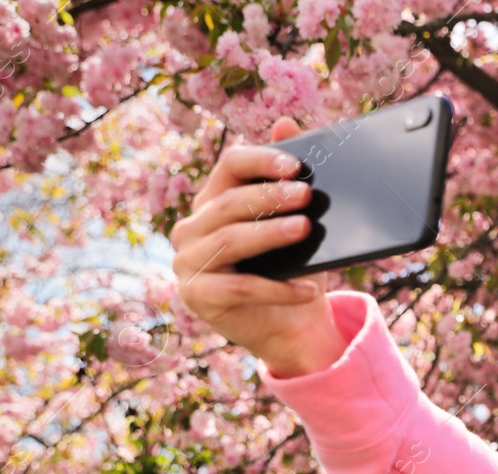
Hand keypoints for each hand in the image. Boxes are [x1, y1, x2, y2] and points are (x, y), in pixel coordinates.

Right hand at [170, 116, 348, 377]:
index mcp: (213, 201)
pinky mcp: (197, 297)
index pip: (229, 166)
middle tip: (307, 196)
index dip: (261, 161)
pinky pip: (240, 288)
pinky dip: (279, 288)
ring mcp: (188, 263)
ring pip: (229, 240)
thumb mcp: (297, 224)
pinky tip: (309, 289)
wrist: (291, 328)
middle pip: (228, 203)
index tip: (297, 167)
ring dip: (270, 234)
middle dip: (269, 197)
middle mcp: (192, 228)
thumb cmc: (293, 270)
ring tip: (305, 230)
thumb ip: (288, 178)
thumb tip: (286, 121)